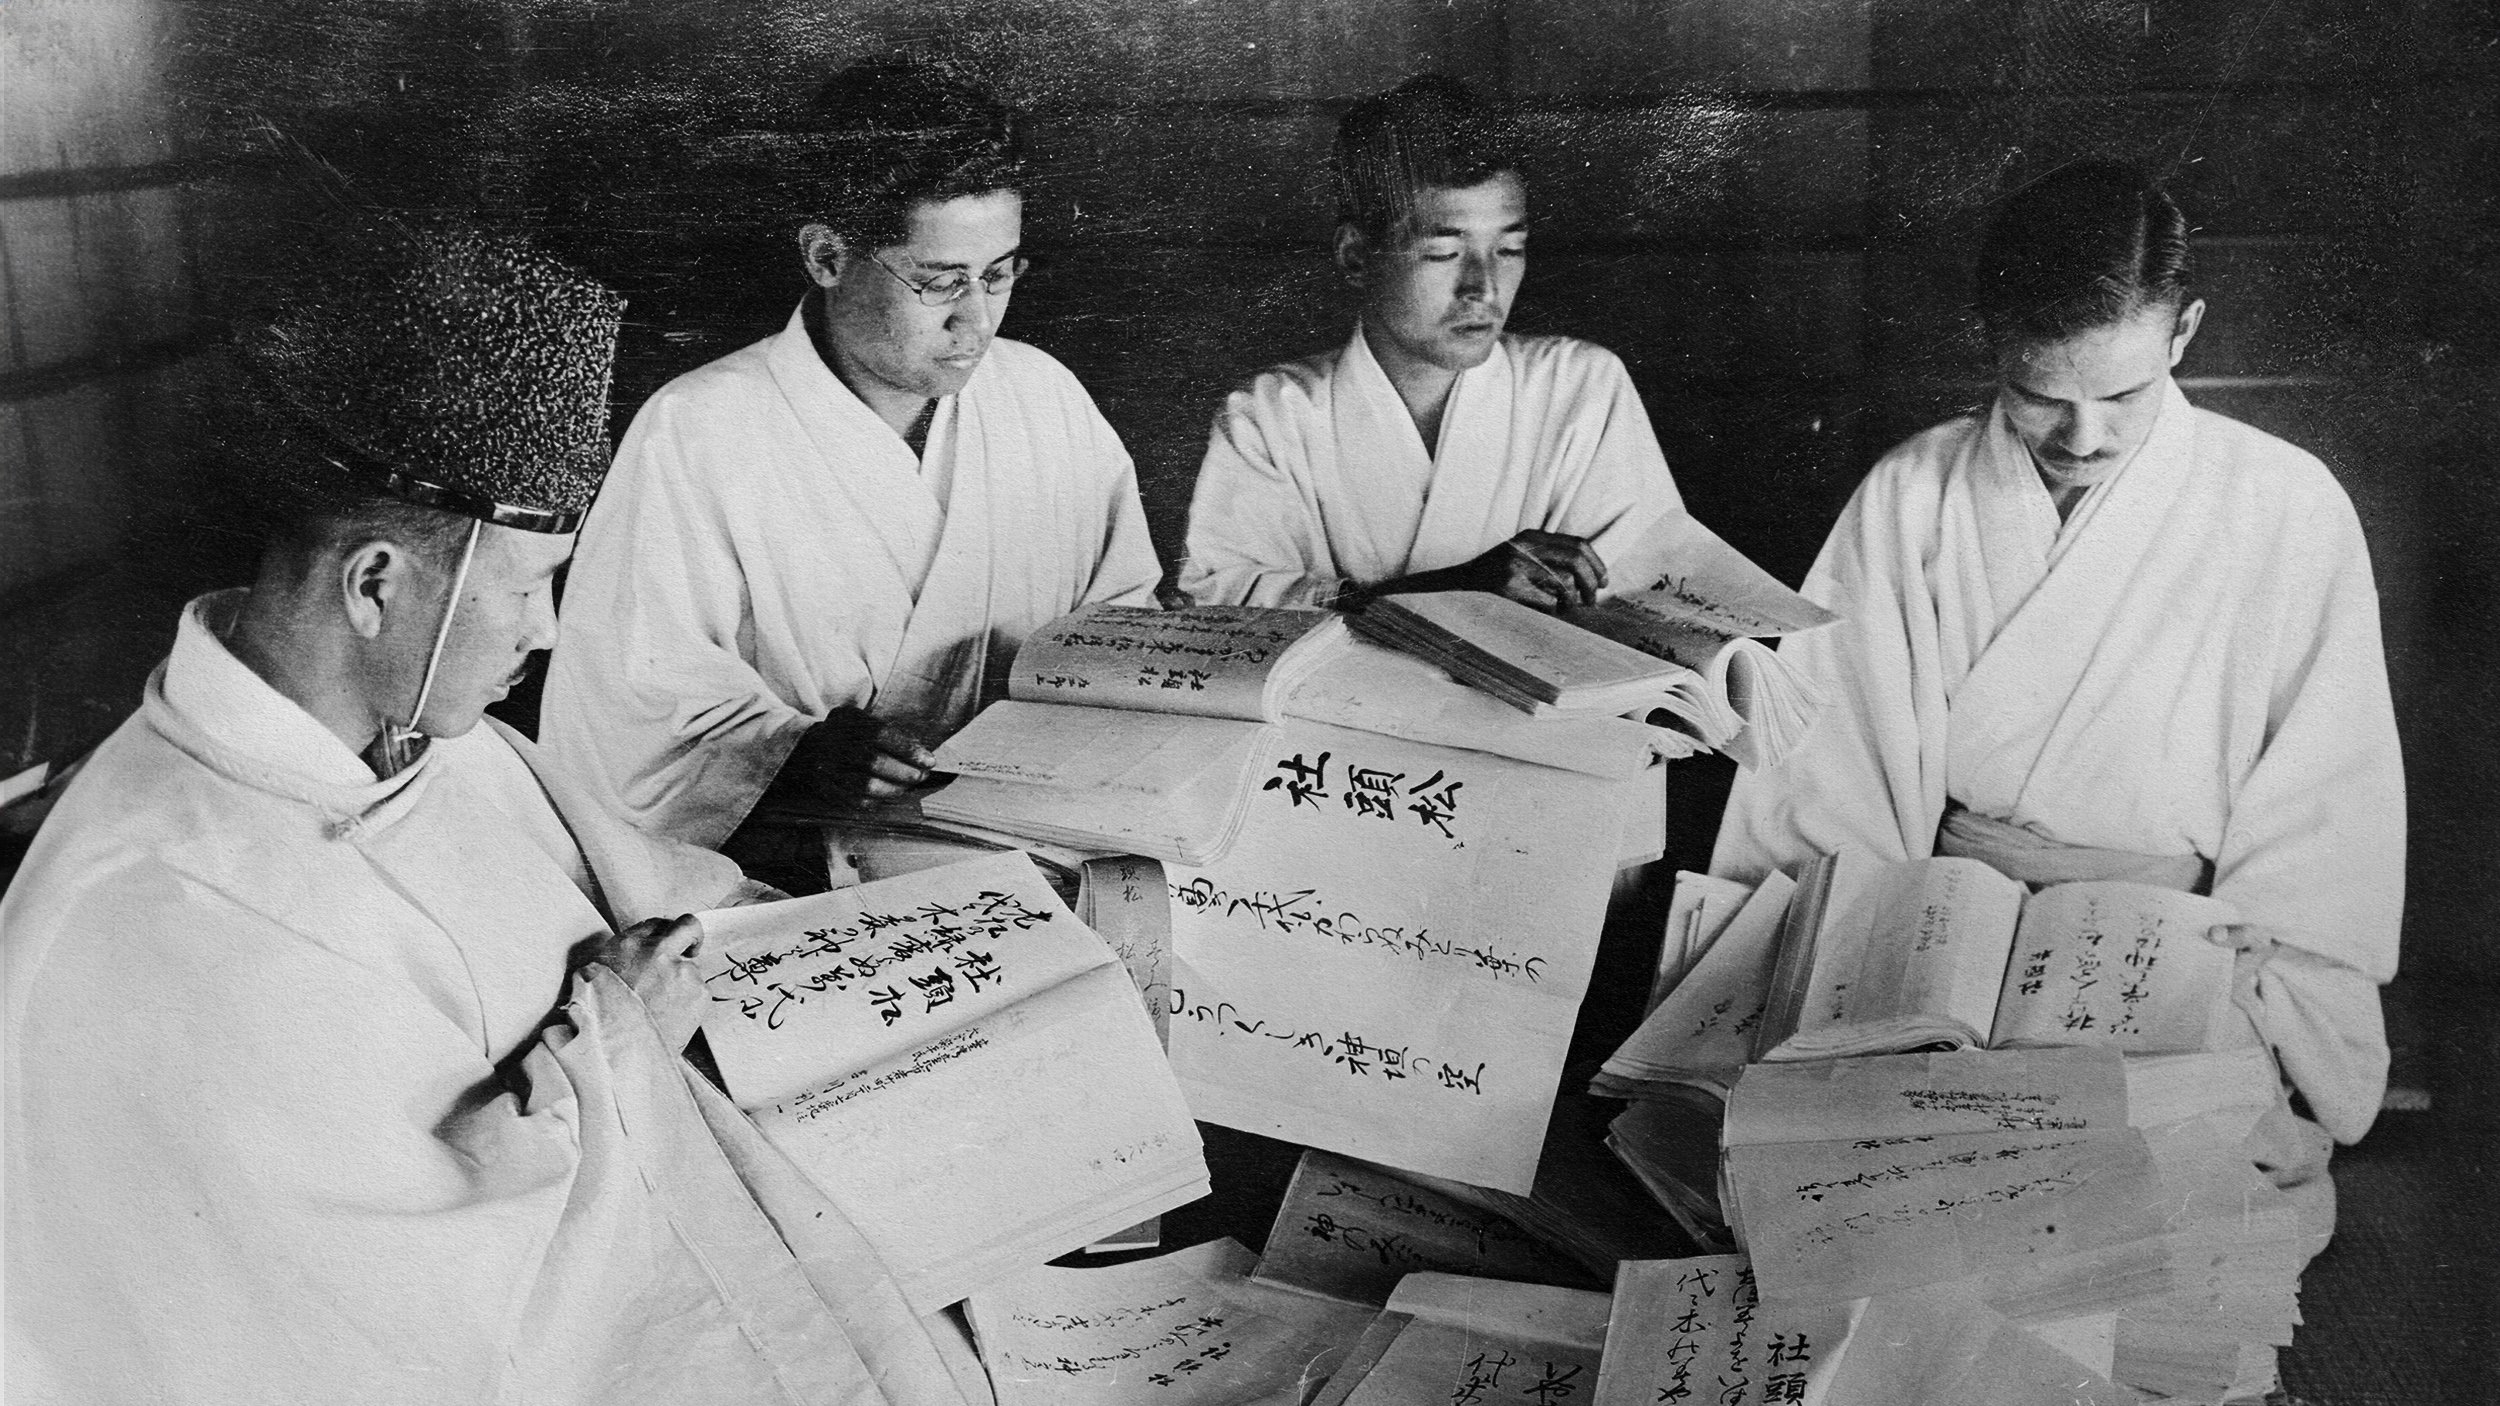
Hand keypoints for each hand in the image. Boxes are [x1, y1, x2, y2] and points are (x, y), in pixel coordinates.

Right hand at [574, 914, 708, 1050]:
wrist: (619, 1053)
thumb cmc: (603, 1020)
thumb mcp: (595, 978)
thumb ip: (621, 959)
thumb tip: (634, 956)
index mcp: (629, 945)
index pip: (656, 924)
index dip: (663, 935)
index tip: (667, 945)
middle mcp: (659, 951)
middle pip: (688, 926)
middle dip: (691, 935)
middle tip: (690, 948)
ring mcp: (682, 970)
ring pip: (692, 967)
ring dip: (683, 981)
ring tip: (663, 1008)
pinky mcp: (699, 991)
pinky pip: (699, 990)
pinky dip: (689, 1001)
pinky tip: (672, 1017)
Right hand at [780, 707, 937, 808]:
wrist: (801, 749)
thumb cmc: (842, 734)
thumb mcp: (859, 720)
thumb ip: (887, 730)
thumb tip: (919, 748)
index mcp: (846, 723)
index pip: (880, 734)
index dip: (908, 749)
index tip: (928, 760)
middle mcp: (834, 746)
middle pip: (874, 762)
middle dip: (905, 772)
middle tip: (921, 776)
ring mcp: (828, 770)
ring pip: (866, 785)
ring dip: (895, 788)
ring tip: (908, 786)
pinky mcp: (826, 790)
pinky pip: (856, 802)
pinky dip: (878, 800)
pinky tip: (887, 794)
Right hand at [1463, 530, 1606, 610]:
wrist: (1457, 589)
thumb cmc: (1494, 579)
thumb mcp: (1521, 558)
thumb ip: (1550, 559)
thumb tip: (1592, 576)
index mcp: (1531, 537)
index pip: (1578, 544)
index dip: (1597, 564)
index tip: (1604, 582)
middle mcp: (1524, 546)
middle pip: (1576, 559)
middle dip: (1591, 583)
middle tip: (1592, 600)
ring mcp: (1516, 566)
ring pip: (1565, 582)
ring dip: (1572, 600)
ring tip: (1567, 608)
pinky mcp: (1510, 588)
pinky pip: (1549, 601)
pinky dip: (1554, 610)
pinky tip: (1545, 612)